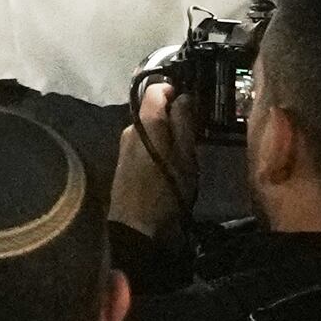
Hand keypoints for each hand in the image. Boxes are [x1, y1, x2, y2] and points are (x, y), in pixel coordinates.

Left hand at [110, 78, 198, 240]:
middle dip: (173, 116)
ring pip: (149, 130)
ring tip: (186, 151)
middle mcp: (129, 130)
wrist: (137, 231)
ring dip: (166, 135)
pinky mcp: (123, 164)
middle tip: (196, 131)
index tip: (193, 102)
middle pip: (153, 110)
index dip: (174, 90)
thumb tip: (183, 96)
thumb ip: (184, 123)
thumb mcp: (185, 157)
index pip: (155, 89)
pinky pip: (143, 145)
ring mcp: (124, 147)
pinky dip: (158, 148)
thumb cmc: (167, 192)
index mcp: (146, 123)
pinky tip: (170, 165)